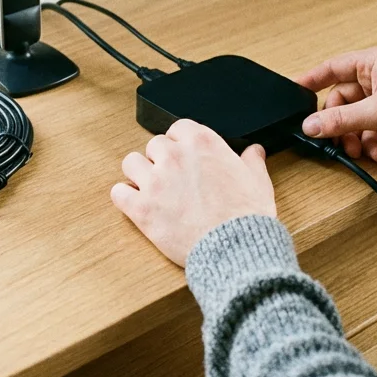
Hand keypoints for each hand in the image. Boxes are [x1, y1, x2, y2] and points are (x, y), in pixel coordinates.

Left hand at [111, 119, 276, 265]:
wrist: (235, 248)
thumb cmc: (247, 217)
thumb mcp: (258, 182)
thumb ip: (252, 161)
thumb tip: (254, 151)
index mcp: (202, 144)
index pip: (178, 128)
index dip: (181, 143)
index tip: (185, 155)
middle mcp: (175, 157)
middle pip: (154, 145)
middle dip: (161, 159)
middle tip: (172, 177)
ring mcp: (155, 182)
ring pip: (131, 163)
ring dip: (139, 173)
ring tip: (150, 187)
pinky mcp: (142, 208)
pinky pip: (118, 192)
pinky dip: (125, 197)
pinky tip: (135, 203)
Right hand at [296, 45, 376, 165]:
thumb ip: (341, 120)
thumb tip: (311, 124)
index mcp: (376, 62)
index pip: (333, 67)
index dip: (312, 80)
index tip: (293, 91)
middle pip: (341, 100)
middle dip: (339, 123)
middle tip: (334, 139)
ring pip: (354, 118)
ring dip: (354, 137)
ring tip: (360, 150)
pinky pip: (368, 130)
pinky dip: (368, 143)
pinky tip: (376, 152)